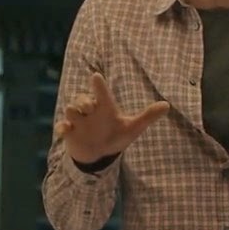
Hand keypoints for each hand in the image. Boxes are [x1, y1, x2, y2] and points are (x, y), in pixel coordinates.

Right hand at [55, 72, 169, 163]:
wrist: (99, 153)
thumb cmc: (115, 136)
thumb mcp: (132, 128)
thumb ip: (148, 116)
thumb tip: (167, 105)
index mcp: (104, 107)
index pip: (101, 93)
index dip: (98, 85)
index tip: (96, 76)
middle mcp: (90, 111)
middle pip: (81, 99)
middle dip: (84, 101)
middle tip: (89, 107)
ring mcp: (78, 121)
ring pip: (70, 110)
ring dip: (73, 112)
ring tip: (76, 117)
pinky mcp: (69, 132)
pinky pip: (62, 127)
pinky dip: (62, 128)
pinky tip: (64, 130)